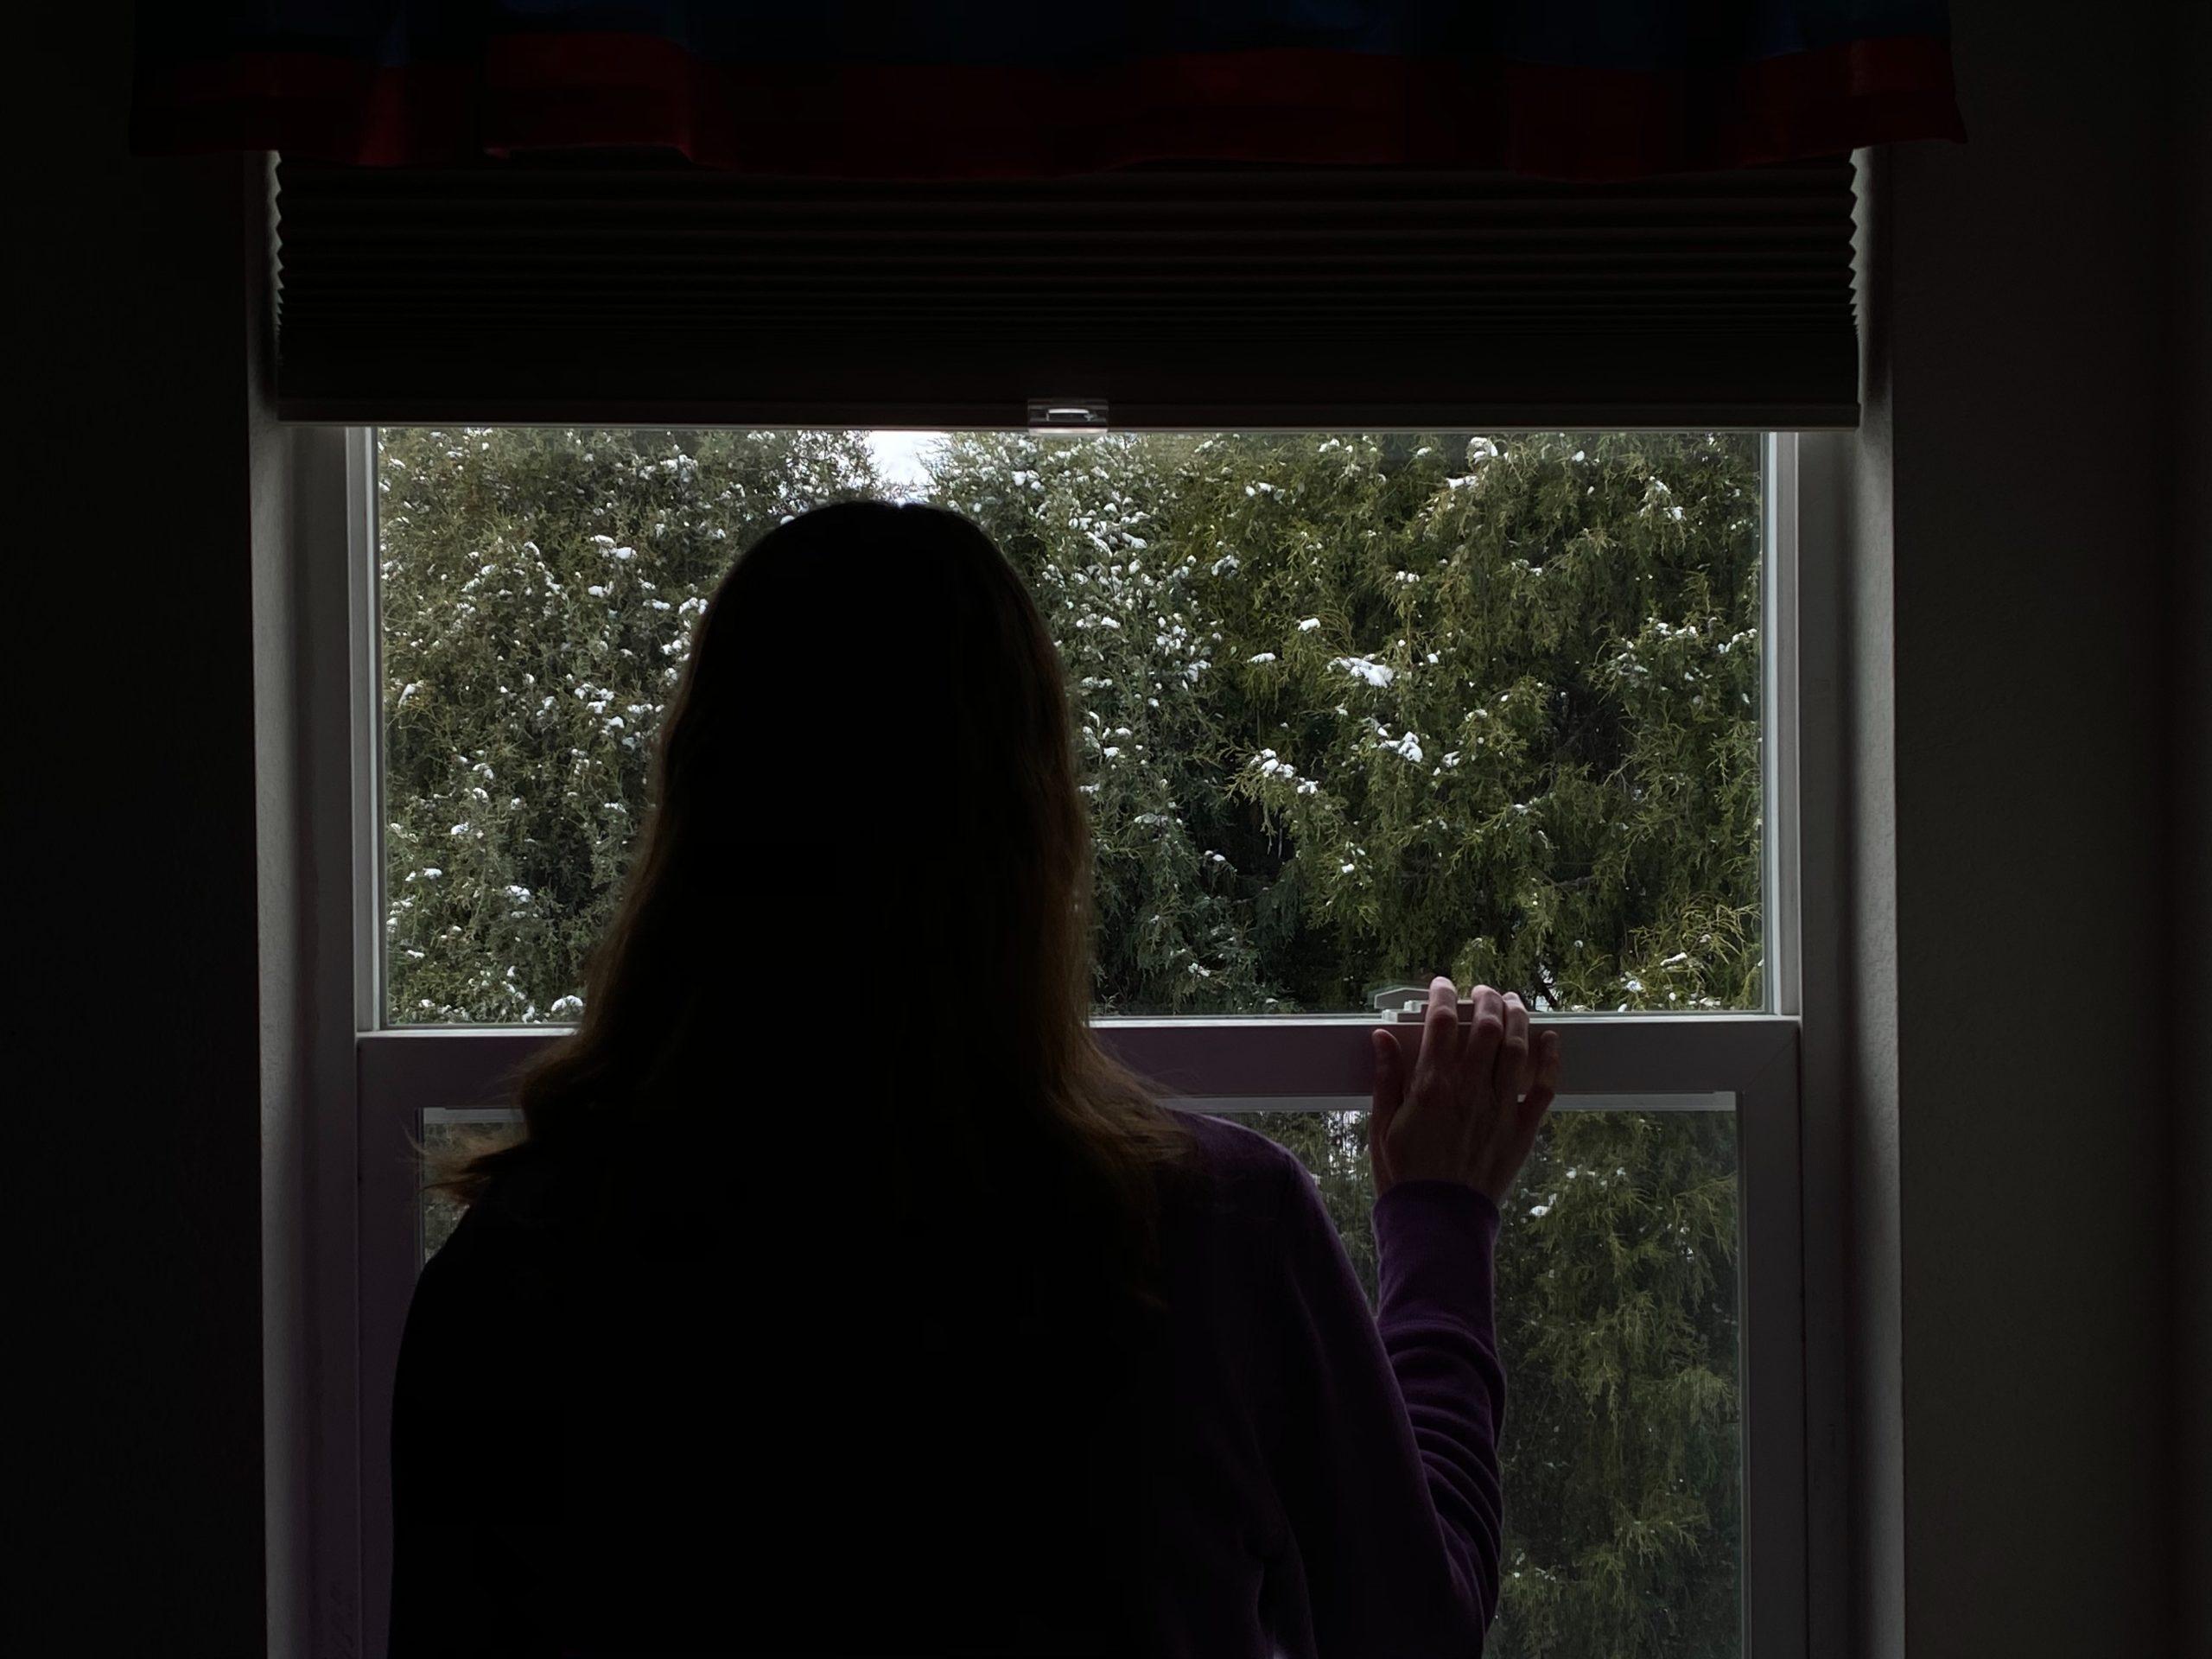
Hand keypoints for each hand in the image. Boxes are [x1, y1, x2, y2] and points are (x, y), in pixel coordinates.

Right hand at [1368, 976, 1559, 1205]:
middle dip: (1486, 998)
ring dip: (1517, 1017)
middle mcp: (1469, 1090)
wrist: (1437, 1221)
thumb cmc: (1404, 1175)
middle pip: (1486, 1026)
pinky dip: (1550, 1059)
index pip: (1440, 1023)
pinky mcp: (1522, 1129)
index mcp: (1431, 1087)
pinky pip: (1544, 1087)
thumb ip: (1386, 1077)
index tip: (1441, 985)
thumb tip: (1381, 1037)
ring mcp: (1500, 1108)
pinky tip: (1550, 1038)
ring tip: (1512, 1001)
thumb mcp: (1382, 1125)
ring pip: (1517, 1048)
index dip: (1442, 995)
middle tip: (1482, 990)